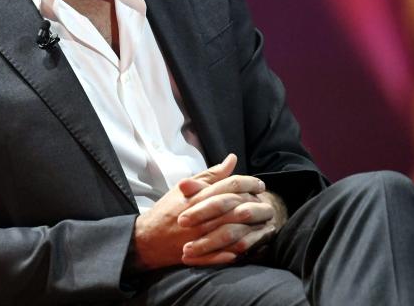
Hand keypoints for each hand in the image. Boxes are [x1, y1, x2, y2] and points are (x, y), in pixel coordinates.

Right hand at [132, 154, 269, 268]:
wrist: (148, 239)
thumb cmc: (167, 210)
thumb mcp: (184, 187)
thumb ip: (210, 175)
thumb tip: (231, 159)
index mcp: (197, 198)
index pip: (228, 186)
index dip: (248, 182)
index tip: (259, 183)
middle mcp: (201, 217)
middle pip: (235, 208)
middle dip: (255, 203)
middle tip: (265, 200)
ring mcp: (201, 237)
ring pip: (234, 231)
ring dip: (252, 227)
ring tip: (263, 221)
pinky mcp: (201, 255)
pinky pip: (226, 254)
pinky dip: (240, 249)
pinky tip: (252, 244)